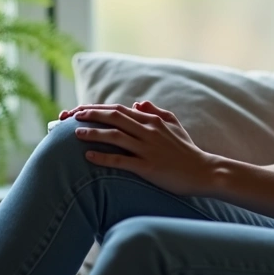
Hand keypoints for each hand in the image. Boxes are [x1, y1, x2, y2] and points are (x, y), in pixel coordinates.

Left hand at [60, 101, 216, 196]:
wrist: (204, 171)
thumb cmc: (188, 150)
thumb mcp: (174, 125)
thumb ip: (156, 112)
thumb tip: (137, 103)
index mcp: (152, 120)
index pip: (118, 109)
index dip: (95, 108)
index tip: (78, 110)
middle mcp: (148, 131)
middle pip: (113, 117)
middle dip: (89, 115)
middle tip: (69, 117)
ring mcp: (147, 148)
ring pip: (114, 136)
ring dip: (93, 133)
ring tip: (74, 133)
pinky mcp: (148, 166)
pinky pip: (121, 160)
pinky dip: (103, 157)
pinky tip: (88, 157)